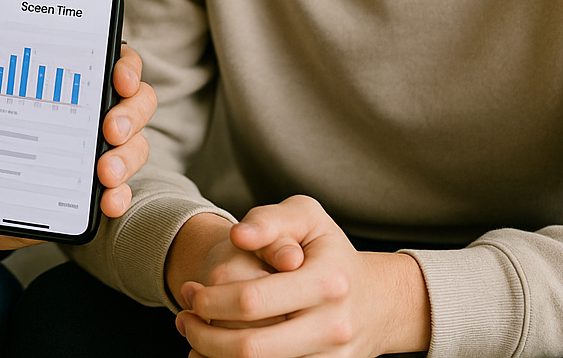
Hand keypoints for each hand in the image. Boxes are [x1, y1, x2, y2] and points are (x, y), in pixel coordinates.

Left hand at [0, 44, 157, 249]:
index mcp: (69, 86)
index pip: (113, 63)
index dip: (126, 66)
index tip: (118, 78)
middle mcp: (92, 115)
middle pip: (136, 102)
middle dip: (132, 113)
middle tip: (112, 128)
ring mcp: (97, 152)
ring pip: (135, 146)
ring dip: (127, 157)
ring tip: (105, 171)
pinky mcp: (92, 190)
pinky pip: (120, 190)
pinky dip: (119, 195)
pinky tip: (108, 201)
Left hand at [172, 196, 430, 357]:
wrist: (378, 301)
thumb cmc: (329, 252)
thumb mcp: (307, 218)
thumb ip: (269, 219)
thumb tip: (239, 235)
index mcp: (327, 281)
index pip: (253, 300)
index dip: (211, 300)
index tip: (191, 292)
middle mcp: (332, 325)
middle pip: (251, 347)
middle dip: (204, 335)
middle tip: (184, 319)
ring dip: (215, 357)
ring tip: (195, 337)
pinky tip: (218, 354)